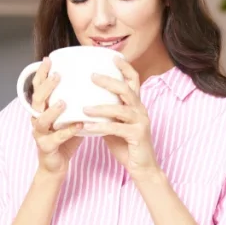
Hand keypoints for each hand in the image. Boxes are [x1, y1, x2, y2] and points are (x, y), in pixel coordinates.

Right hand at [29, 57, 82, 175]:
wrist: (56, 166)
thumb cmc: (64, 140)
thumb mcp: (69, 117)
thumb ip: (75, 103)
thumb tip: (93, 83)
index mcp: (41, 110)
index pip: (37, 88)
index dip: (40, 74)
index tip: (48, 59)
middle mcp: (37, 120)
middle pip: (36, 100)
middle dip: (46, 87)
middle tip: (57, 75)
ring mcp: (40, 134)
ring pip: (41, 120)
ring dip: (52, 110)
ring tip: (63, 101)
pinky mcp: (46, 148)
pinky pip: (56, 139)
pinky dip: (67, 132)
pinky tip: (78, 126)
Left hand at [83, 57, 158, 179]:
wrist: (142, 167)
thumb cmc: (127, 145)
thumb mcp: (114, 124)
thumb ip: (105, 112)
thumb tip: (84, 102)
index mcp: (136, 105)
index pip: (134, 80)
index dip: (124, 67)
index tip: (112, 57)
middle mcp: (141, 110)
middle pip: (126, 89)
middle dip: (109, 81)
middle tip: (91, 76)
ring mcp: (141, 122)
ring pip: (121, 109)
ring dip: (101, 107)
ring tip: (84, 108)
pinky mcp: (137, 136)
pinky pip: (117, 129)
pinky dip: (100, 127)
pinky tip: (87, 127)